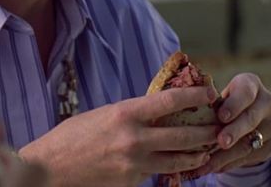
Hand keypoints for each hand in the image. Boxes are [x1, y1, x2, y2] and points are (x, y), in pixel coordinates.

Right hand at [18, 87, 219, 186]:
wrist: (50, 168)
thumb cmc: (70, 137)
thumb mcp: (100, 115)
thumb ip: (128, 115)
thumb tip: (153, 112)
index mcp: (124, 113)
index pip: (170, 101)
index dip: (195, 96)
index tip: (209, 92)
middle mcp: (134, 138)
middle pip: (185, 133)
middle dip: (207, 130)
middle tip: (220, 126)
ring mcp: (134, 163)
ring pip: (179, 159)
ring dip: (197, 154)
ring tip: (206, 150)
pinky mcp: (131, 182)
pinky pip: (158, 173)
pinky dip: (170, 168)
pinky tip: (178, 165)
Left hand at [190, 73, 270, 175]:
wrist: (244, 118)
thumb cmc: (221, 103)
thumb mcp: (217, 97)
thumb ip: (207, 102)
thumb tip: (183, 109)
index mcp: (251, 84)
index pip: (245, 92)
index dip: (234, 104)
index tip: (221, 116)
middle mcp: (267, 102)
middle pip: (250, 118)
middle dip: (233, 131)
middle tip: (220, 142)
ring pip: (250, 141)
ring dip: (228, 154)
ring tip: (208, 163)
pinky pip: (252, 156)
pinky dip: (231, 163)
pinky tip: (215, 167)